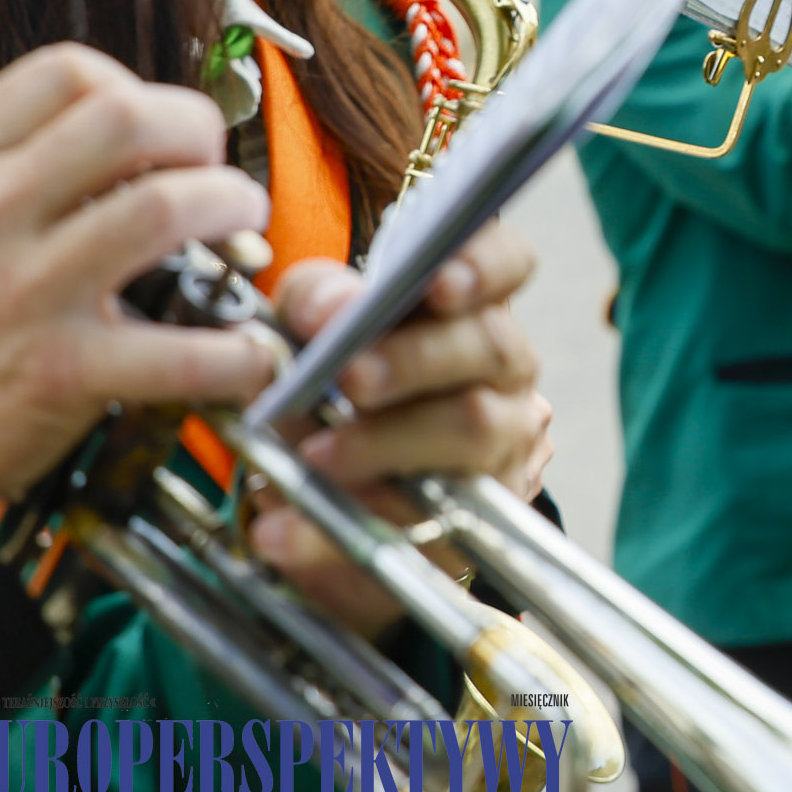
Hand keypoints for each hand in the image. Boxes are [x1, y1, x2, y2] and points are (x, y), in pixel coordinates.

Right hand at [0, 47, 273, 509]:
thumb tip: (101, 133)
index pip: (65, 73)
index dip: (137, 87)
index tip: (156, 129)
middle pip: (128, 118)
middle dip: (198, 132)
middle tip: (212, 168)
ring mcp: (23, 293)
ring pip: (165, 206)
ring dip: (232, 208)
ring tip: (238, 228)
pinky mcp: (59, 371)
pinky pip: (182, 351)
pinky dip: (239, 353)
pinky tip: (250, 352)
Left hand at [252, 221, 554, 636]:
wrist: (344, 507)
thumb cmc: (336, 399)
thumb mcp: (313, 338)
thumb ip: (315, 305)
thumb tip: (329, 309)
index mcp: (469, 307)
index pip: (508, 261)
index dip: (485, 264)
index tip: (440, 283)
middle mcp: (504, 369)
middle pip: (491, 344)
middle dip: (417, 358)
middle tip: (351, 378)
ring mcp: (504, 442)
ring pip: (474, 428)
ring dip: (386, 440)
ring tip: (315, 455)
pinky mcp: (475, 517)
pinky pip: (417, 520)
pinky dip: (338, 530)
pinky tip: (283, 531)